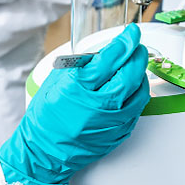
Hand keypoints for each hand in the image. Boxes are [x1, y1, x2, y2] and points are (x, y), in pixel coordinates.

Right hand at [0, 24, 149, 184]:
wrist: (44, 152)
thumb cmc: (45, 118)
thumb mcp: (56, 81)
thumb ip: (81, 65)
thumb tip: (105, 51)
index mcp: (78, 87)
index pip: (111, 58)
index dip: (125, 41)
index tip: (132, 32)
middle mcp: (97, 105)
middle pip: (130, 73)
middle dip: (137, 55)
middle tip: (137, 46)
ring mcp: (111, 122)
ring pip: (139, 91)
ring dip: (140, 75)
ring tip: (135, 67)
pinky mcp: (118, 134)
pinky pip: (136, 109)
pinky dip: (136, 95)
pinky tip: (131, 88)